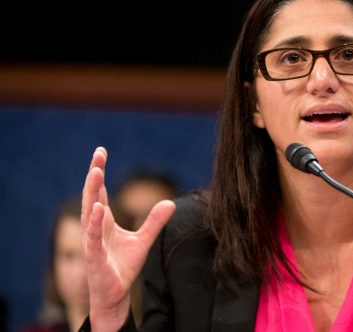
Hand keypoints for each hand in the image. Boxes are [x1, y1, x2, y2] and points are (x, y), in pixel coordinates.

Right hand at [81, 147, 175, 331]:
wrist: (115, 294)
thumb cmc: (122, 266)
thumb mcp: (144, 240)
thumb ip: (155, 221)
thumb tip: (170, 202)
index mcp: (104, 221)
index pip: (100, 191)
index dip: (100, 172)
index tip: (101, 152)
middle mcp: (95, 227)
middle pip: (92, 195)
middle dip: (94, 174)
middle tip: (98, 154)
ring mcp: (92, 241)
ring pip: (89, 212)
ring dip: (92, 192)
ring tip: (96, 172)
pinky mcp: (94, 256)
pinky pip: (93, 237)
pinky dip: (95, 223)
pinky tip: (98, 209)